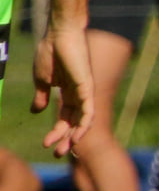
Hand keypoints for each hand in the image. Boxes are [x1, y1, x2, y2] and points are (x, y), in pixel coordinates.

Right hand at [33, 23, 93, 156]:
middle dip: (66, 139)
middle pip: (74, 122)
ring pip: (82, 120)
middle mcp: (78, 94)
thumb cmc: (50, 53)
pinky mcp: (88, 88)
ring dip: (74, 136)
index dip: (57, 132)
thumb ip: (41, 97)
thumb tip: (37, 111)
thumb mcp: (42, 80)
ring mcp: (84, 91)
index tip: (46, 144)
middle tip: (57, 154)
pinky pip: (89, 111)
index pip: (64, 118)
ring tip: (65, 150)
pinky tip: (77, 137)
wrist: (59, 35)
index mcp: (67, 92)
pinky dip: (84, 125)